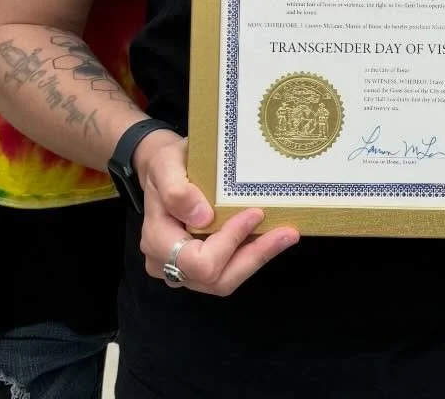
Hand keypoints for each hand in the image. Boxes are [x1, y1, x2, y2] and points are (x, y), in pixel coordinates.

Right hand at [136, 130, 297, 295]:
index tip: (254, 213)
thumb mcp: (166, 165)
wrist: (164, 169)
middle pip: (216, 280)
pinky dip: (252, 254)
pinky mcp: (202, 265)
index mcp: (157, 241)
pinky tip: (273, 237)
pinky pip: (229, 269)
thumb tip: (203, 217)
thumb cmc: (165, 165)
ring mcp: (185, 269)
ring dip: (258, 258)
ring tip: (286, 235)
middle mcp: (168, 264)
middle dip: (254, 256)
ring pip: (226, 280)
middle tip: (287, 232)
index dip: (228, 242)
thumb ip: (177, 190)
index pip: (196, 260)